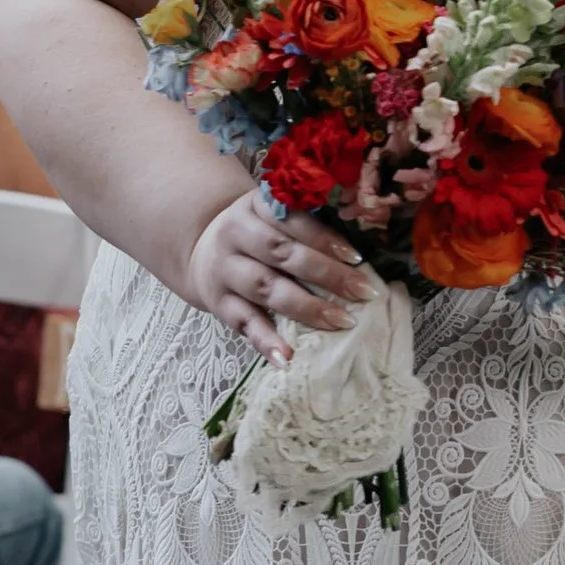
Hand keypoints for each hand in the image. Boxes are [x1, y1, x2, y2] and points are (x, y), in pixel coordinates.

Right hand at [185, 192, 363, 362]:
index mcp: (254, 207)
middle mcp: (235, 235)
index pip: (291, 220)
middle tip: (363, 292)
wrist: (202, 252)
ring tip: (341, 322)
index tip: (356, 257)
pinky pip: (244, 323)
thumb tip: (358, 249)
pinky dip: (266, 341)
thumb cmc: (257, 234)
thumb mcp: (272, 215)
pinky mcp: (218, 304)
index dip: (324, 238)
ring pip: (266, 289)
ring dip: (306, 307)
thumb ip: (306, 222)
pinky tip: (287, 357)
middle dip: (326, 274)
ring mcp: (225, 271)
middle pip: (282, 254)